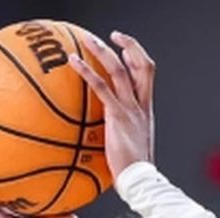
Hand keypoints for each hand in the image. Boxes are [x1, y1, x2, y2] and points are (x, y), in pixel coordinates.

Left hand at [69, 30, 154, 178]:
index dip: (137, 58)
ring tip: (86, 40)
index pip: (147, 75)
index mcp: (145, 110)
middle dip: (129, 45)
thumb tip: (105, 135)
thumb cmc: (132, 171)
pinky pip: (101, 87)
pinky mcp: (117, 116)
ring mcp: (130, 109)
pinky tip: (73, 62)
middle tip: (114, 35)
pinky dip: (87, 71)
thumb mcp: (129, 146)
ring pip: (119, 70)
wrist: (139, 180)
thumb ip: (120, 134)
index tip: (125, 50)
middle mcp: (141, 105)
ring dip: (102, 51)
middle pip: (141, 65)